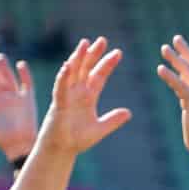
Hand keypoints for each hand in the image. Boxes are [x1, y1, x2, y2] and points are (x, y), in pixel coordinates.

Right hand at [38, 38, 131, 156]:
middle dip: (94, 54)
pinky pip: (61, 87)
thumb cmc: (78, 139)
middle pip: (86, 69)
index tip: (118, 53)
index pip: (99, 76)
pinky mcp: (58, 102)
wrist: (62, 149)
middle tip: (103, 40)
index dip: (107, 64)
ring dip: (78, 58)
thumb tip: (129, 113)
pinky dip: (64, 76)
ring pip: (73, 72)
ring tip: (85, 43)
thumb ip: (113, 120)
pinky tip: (68, 65)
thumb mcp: (100, 129)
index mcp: (88, 96)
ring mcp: (67, 95)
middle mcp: (77, 92)